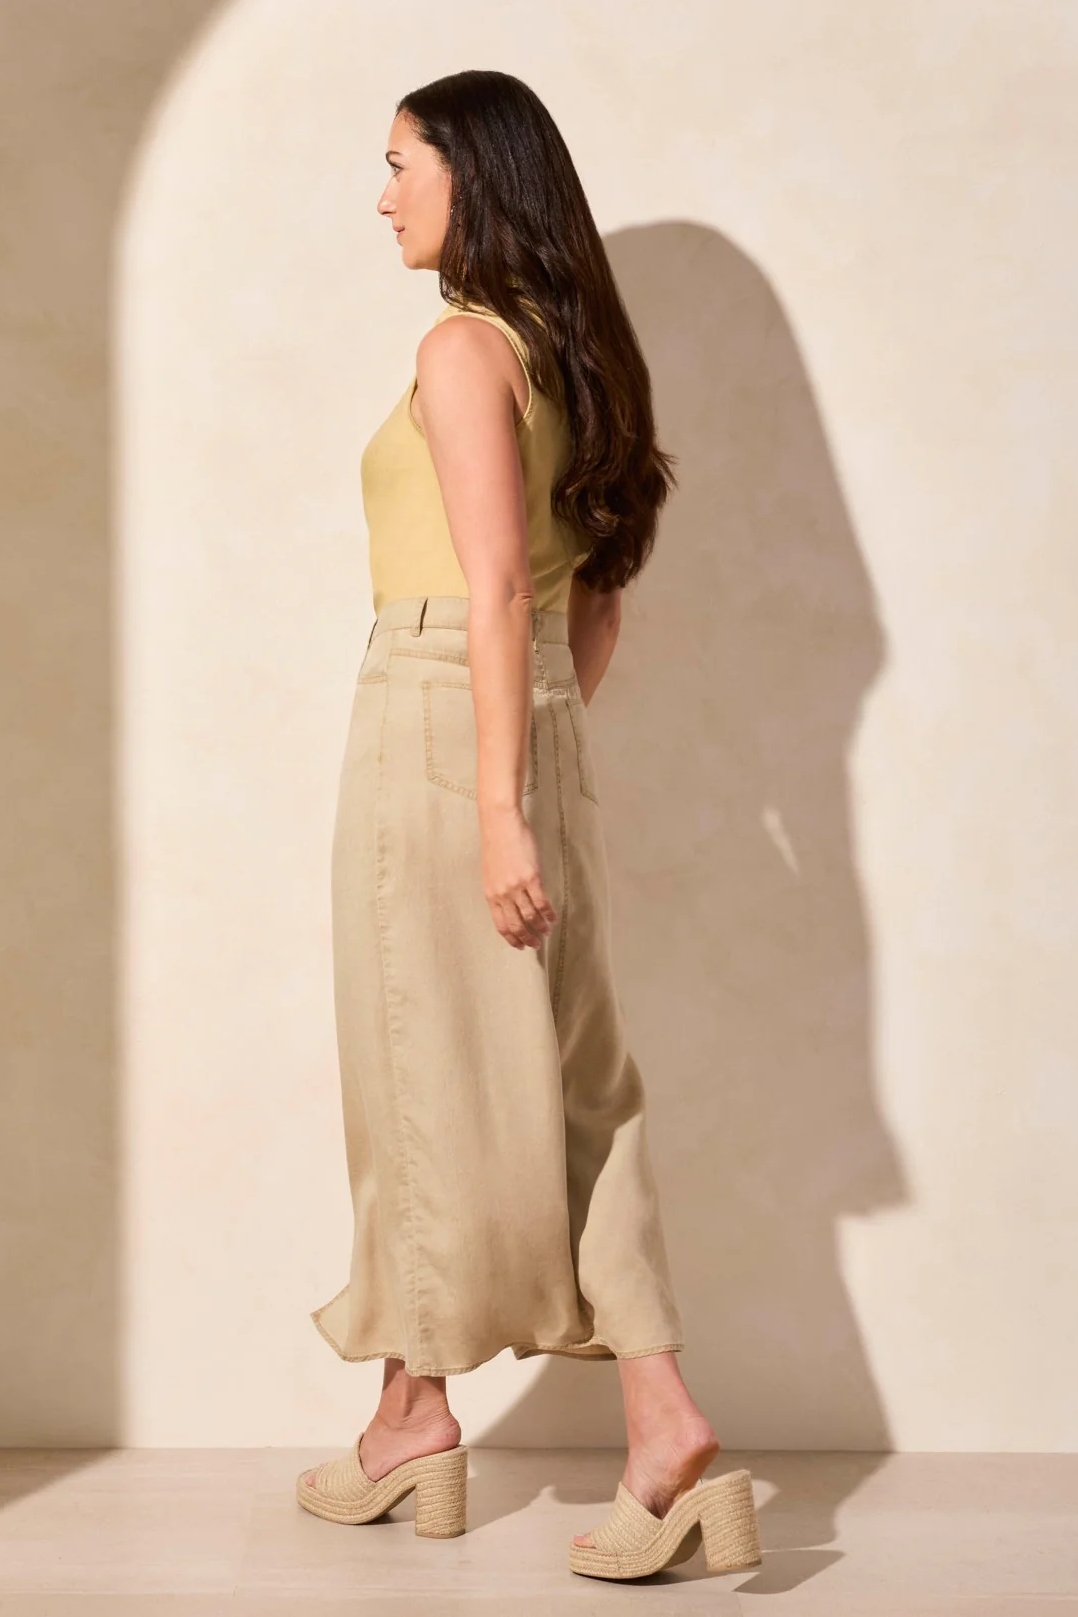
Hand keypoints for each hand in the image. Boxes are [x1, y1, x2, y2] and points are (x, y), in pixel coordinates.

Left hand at [478, 801, 557, 948]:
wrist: (500, 825)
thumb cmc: (496, 846)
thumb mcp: (491, 874)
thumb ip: (498, 891)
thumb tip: (509, 906)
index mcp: (490, 895)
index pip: (501, 925)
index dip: (512, 938)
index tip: (520, 946)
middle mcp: (502, 894)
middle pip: (516, 924)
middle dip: (527, 938)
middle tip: (536, 944)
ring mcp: (517, 887)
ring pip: (531, 915)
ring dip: (541, 926)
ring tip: (547, 931)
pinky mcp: (531, 877)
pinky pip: (542, 902)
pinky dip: (548, 913)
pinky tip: (552, 917)